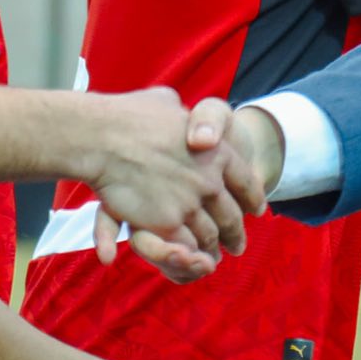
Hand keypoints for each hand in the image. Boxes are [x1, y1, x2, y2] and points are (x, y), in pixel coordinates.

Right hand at [125, 103, 288, 281]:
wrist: (103, 135)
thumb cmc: (131, 114)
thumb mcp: (169, 102)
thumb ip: (183, 115)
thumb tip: (188, 123)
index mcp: (219, 151)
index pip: (247, 182)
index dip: (253, 198)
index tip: (257, 211)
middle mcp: (210, 180)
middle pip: (231, 216)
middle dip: (235, 234)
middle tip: (237, 245)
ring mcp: (189, 204)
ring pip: (209, 236)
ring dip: (211, 249)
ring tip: (211, 258)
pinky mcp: (167, 224)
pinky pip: (185, 245)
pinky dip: (188, 255)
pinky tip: (188, 257)